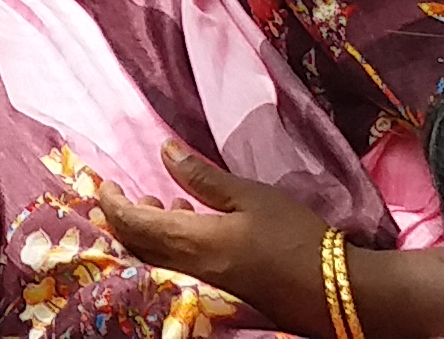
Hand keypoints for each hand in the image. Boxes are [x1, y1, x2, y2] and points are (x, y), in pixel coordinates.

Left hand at [94, 147, 353, 334]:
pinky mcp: (223, 291)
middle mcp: (191, 268)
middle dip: (126, 220)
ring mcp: (206, 284)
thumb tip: (163, 150)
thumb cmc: (295, 236)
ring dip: (151, 232)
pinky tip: (194, 224)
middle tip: (132, 193)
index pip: (133, 226)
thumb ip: (202, 177)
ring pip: (159, 260)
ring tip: (166, 203)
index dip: (113, 205)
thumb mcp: (250, 196)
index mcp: (193, 242)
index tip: (107, 184)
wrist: (336, 291)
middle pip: (139, 247)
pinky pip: (181, 268)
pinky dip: (173, 245)